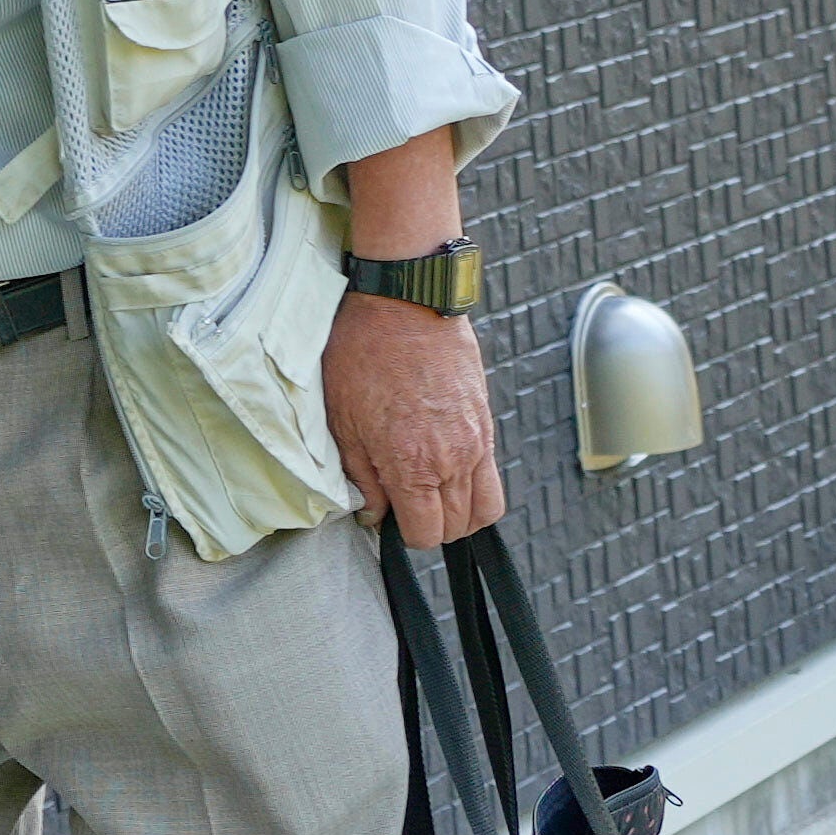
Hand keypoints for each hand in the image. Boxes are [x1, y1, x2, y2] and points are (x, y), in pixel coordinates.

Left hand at [329, 293, 506, 546]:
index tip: (388, 517)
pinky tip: (445, 466)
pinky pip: (493, 474)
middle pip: (458, 527)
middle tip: (405, 503)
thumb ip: (361, 476)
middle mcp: (454, 458)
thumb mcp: (342, 420)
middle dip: (432, 526)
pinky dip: (474, 484)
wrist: (405, 300)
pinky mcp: (486, 420)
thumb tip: (374, 513)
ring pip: (485, 508)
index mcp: (414, 464)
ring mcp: (477, 440)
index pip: (426, 534)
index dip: (405, 534)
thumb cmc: (363, 352)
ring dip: (459, 512)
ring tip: (429, 492)